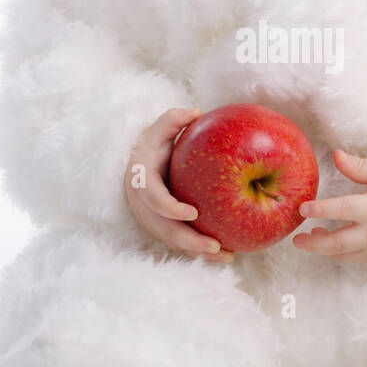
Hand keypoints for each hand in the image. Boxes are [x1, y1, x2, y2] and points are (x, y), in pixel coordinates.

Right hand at [123, 107, 234, 263]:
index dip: (170, 208)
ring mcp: (152, 220)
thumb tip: (196, 111)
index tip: (193, 213)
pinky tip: (227, 254)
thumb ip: (173, 119)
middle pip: (164, 229)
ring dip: (199, 252)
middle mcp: (144, 206)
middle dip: (190, 241)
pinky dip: (201, 252)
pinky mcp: (163, 229)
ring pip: (174, 241)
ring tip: (228, 256)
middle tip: (215, 246)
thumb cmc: (154, 146)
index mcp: (142, 180)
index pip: (153, 198)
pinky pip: (182, 243)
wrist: (138, 166)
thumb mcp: (159, 129)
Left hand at [292, 150, 366, 263]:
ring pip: (344, 255)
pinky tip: (331, 243)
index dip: (321, 210)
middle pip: (337, 243)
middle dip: (313, 242)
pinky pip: (355, 259)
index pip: (342, 209)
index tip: (302, 208)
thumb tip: (335, 155)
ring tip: (311, 237)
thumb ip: (360, 167)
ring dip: (324, 249)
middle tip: (296, 238)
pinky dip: (339, 254)